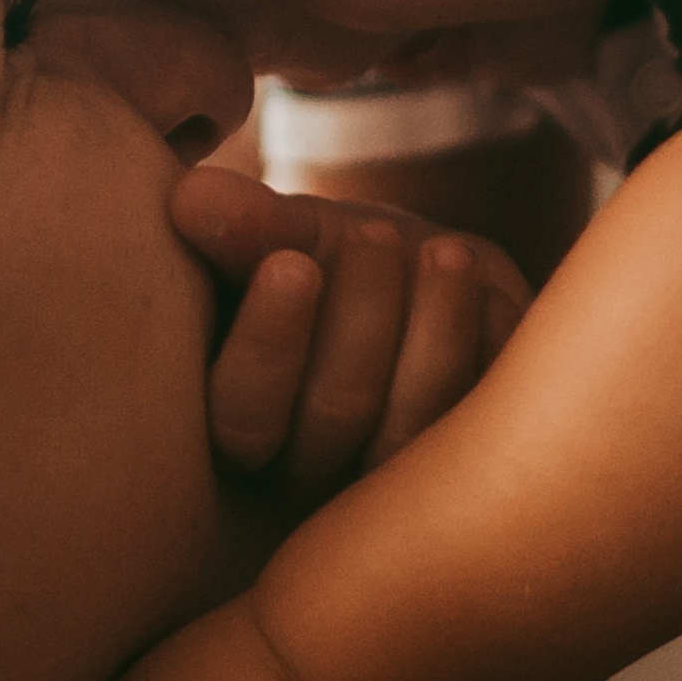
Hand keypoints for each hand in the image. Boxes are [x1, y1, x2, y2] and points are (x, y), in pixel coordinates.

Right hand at [172, 167, 529, 490]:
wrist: (426, 279)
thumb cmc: (336, 260)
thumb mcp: (292, 235)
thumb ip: (245, 226)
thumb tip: (192, 199)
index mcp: (242, 424)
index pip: (241, 414)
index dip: (268, 344)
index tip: (292, 265)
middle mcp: (310, 473)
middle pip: (333, 418)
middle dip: (361, 317)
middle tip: (376, 235)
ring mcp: (392, 481)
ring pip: (411, 429)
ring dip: (434, 330)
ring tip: (446, 252)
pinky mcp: (473, 466)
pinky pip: (488, 420)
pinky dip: (489, 341)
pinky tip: (485, 286)